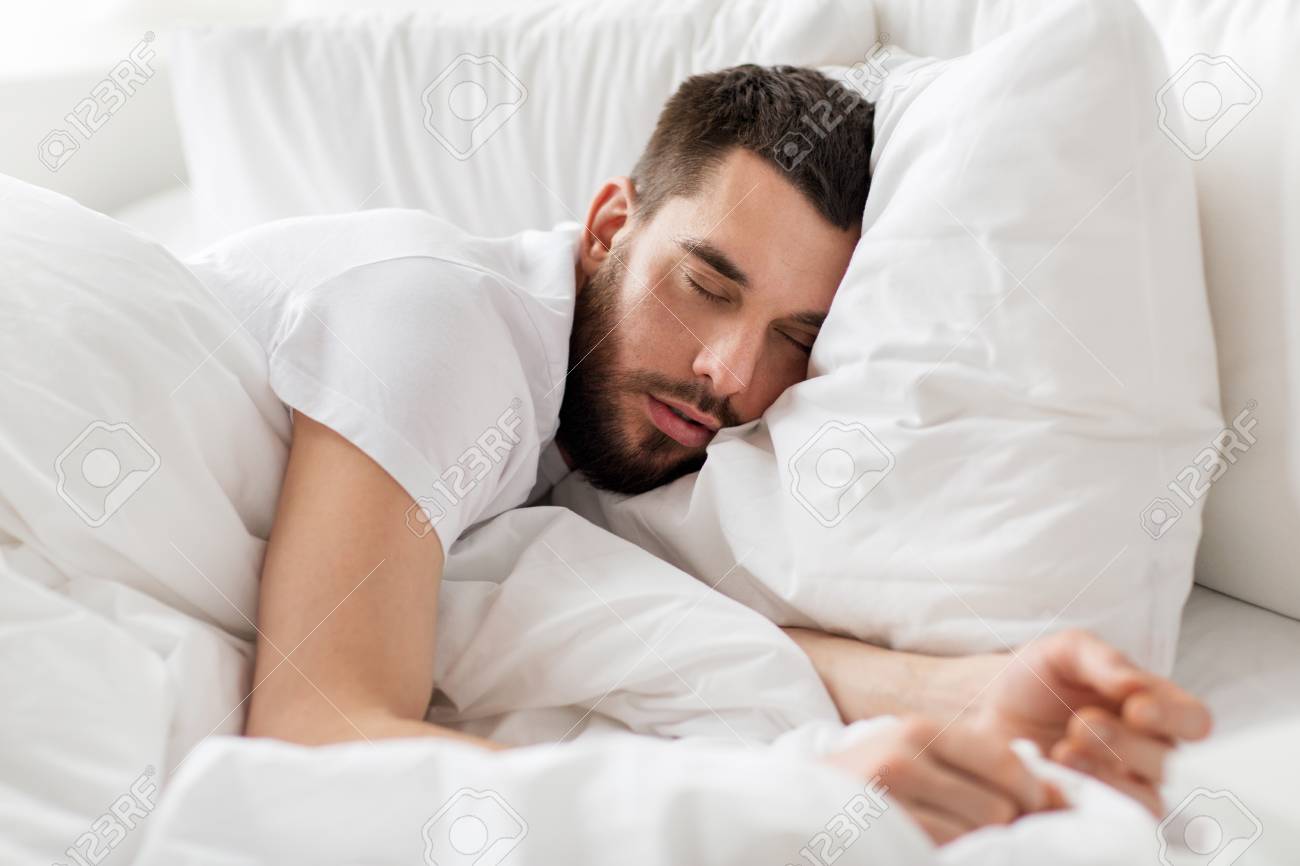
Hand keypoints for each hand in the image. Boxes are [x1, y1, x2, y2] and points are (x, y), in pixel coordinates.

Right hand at [822, 715, 1060, 844]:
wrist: (794, 816)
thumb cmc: (867, 792)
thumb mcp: (915, 762)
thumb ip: (977, 771)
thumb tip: (1061, 799)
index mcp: (920, 730)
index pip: (1009, 762)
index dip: (1031, 798)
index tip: (1024, 817)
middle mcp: (905, 755)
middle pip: (1002, 807)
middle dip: (1003, 832)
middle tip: (981, 841)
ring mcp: (889, 797)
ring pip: (979, 838)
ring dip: (977, 852)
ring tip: (944, 845)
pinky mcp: (884, 835)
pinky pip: (948, 855)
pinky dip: (947, 858)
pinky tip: (922, 851)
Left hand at [976, 629, 1211, 814]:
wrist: (986, 715)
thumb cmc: (1036, 681)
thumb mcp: (1064, 652)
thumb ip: (1103, 660)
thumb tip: (1137, 685)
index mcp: (1154, 709)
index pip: (1194, 719)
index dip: (1174, 717)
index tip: (1135, 707)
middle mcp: (1149, 754)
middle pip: (1169, 761)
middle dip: (1126, 743)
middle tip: (1081, 724)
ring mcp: (1126, 791)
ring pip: (1147, 799)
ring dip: (1108, 776)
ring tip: (1063, 751)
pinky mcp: (1097, 818)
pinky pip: (1112, 826)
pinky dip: (1087, 803)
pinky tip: (1054, 780)